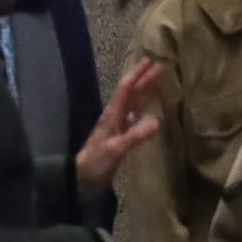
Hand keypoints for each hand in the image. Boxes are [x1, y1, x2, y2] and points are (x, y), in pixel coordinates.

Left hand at [76, 59, 164, 196]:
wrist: (82, 180)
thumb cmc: (95, 164)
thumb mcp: (115, 149)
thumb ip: (134, 136)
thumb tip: (156, 121)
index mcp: (111, 116)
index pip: (125, 90)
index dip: (137, 75)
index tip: (149, 61)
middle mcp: (115, 118)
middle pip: (131, 94)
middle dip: (144, 79)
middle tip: (159, 65)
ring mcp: (118, 127)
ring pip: (134, 104)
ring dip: (145, 91)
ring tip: (157, 80)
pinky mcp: (121, 138)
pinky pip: (135, 118)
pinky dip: (144, 110)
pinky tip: (150, 110)